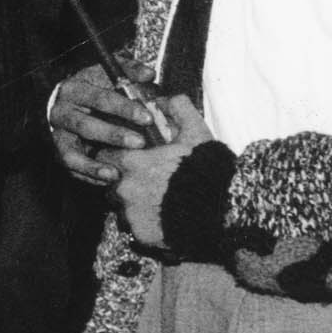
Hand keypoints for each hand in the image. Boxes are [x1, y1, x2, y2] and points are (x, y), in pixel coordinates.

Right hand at [50, 62, 158, 184]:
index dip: (124, 108)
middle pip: (85, 125)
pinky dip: (89, 175)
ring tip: (117, 172)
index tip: (147, 117)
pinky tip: (110, 178)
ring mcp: (56, 134)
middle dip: (113, 135)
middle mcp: (60, 112)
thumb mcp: (106, 74)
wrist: (64, 102)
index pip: (99, 98)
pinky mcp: (58, 152)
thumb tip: (148, 75)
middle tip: (139, 142)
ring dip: (94, 164)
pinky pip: (70, 168)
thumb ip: (129, 71)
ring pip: (71, 152)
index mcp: (73, 89)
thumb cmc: (93, 87)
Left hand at [95, 94, 212, 249]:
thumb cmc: (208, 169)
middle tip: (147, 182)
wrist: (224, 210)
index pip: (107, 156)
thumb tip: (166, 98)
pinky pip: (135, 227)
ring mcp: (130, 213)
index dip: (118, 157)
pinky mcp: (140, 234)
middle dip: (124, 181)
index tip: (132, 159)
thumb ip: (178, 109)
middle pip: (112, 183)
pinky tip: (163, 218)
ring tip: (156, 201)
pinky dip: (145, 223)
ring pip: (121, 206)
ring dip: (133, 203)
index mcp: (131, 162)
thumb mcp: (196, 133)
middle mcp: (124, 187)